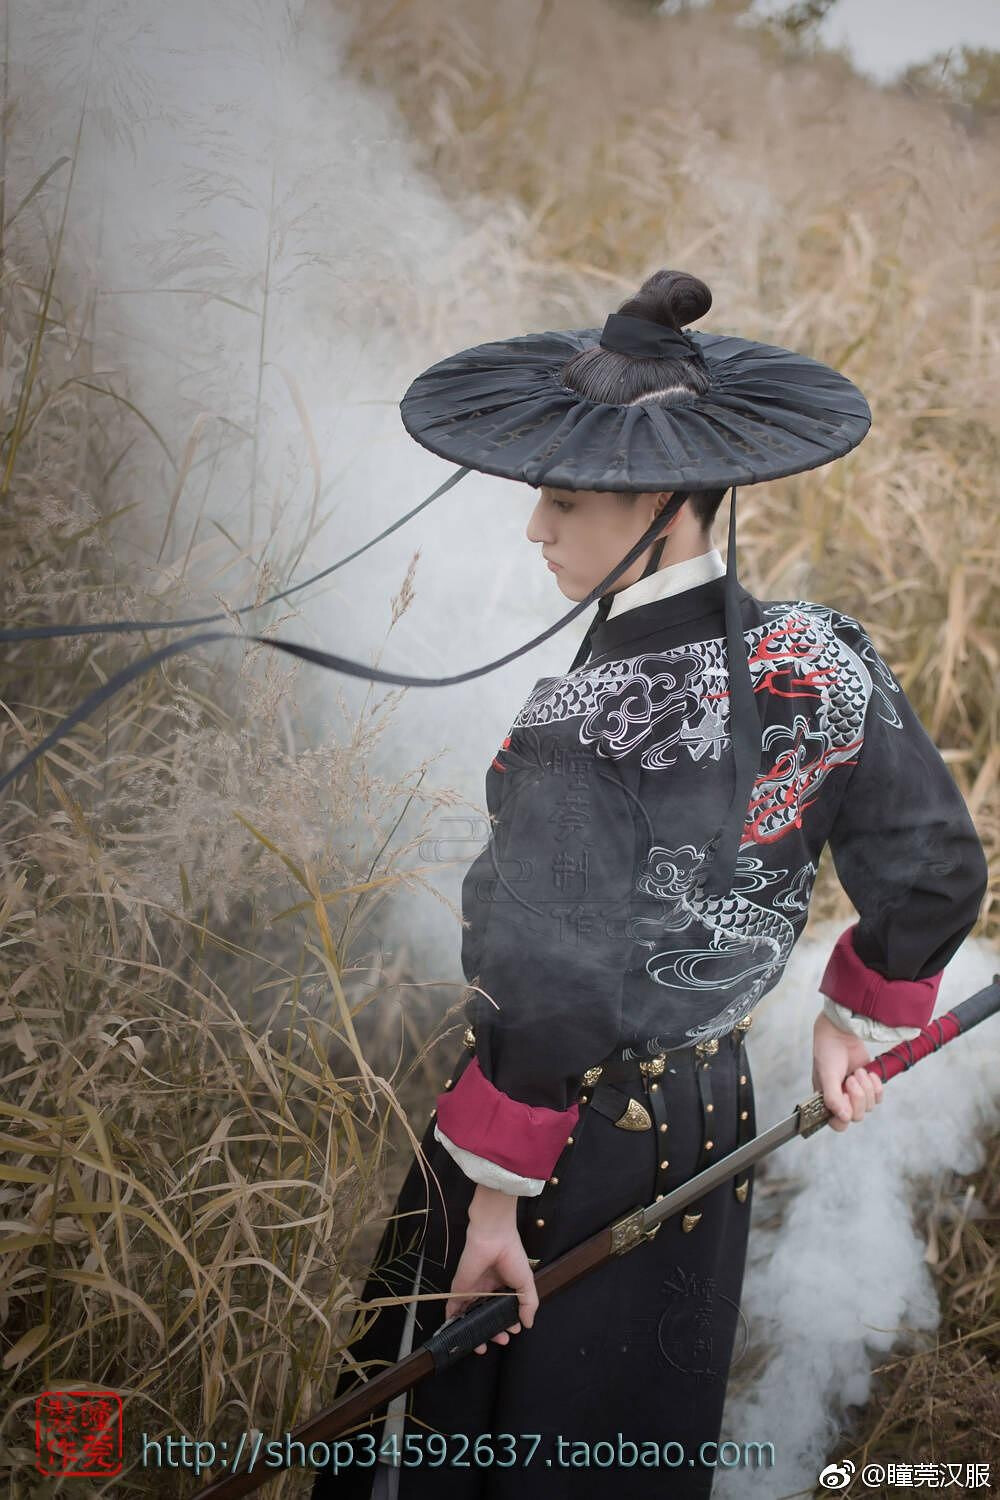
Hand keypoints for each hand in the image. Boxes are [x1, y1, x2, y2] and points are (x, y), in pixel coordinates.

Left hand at [445, 1186, 537, 1354]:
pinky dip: (453, 1323)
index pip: (503, 1310)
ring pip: (471, 1317)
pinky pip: (454, 1310)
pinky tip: (458, 1335)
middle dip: (493, 1332)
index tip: (513, 1331)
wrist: (492, 1238)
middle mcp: (487, 1291)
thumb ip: (528, 1304)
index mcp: (503, 1287)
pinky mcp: (458, 1290)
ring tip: (482, 1346)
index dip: (508, 1323)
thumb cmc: (511, 1256)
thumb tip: (528, 1324)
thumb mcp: (526, 1282)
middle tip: (501, 1340)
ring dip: (474, 1332)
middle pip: (487, 1317)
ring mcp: (472, 1291)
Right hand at [812, 1010, 882, 1132]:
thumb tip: (843, 1117)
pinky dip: (876, 1086)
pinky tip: (869, 1073)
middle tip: (851, 1079)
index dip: (844, 1115)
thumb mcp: (827, 1076)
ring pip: (870, 1107)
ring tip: (858, 1072)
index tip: (844, 1098)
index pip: (838, 1124)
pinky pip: (879, 1097)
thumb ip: (833, 1098)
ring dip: (866, 1087)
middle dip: (858, 1096)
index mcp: (827, 1101)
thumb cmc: (828, 1053)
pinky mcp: (869, 1086)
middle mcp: (842, 1100)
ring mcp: (856, 1094)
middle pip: (857, 1116)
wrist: (841, 1034)